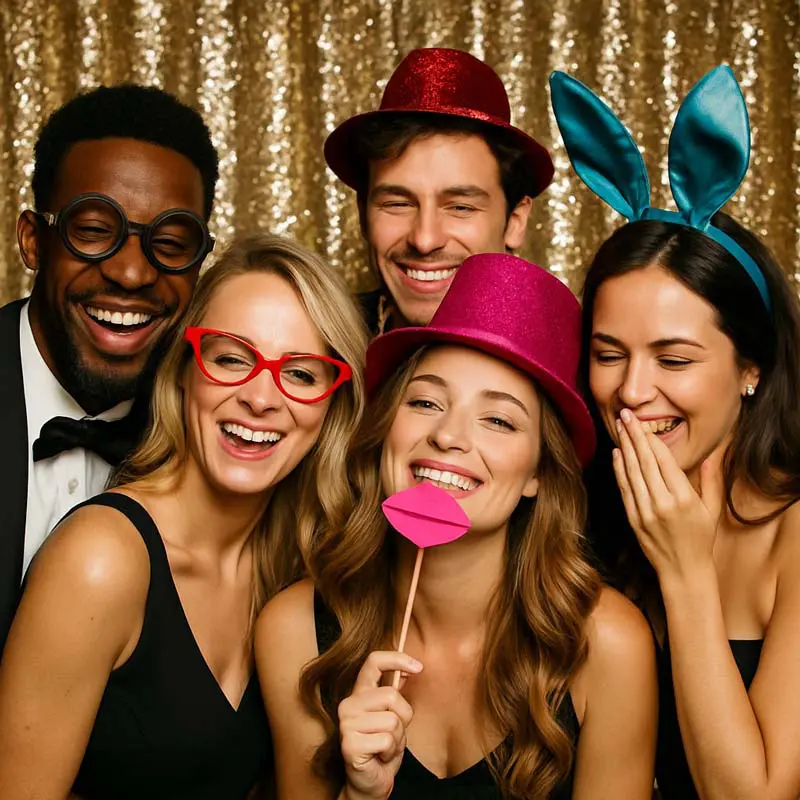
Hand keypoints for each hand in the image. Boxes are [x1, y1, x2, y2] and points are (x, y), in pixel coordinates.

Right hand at [339, 651, 421, 799]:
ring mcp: (347, 724)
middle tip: (393, 733)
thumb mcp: (393, 714)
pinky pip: (387, 740)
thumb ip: (396, 692)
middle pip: (391, 695)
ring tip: (386, 746)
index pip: (374, 662)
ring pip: (392, 720)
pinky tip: (381, 756)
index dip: (397, 659)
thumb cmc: (383, 746)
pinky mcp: (350, 744)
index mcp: (359, 693)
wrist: (371, 781)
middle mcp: (349, 704)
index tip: (418, 667)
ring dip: (397, 738)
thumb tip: (412, 667)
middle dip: (403, 717)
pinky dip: (391, 751)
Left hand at [613, 408, 723, 582]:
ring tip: (620, 428)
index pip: (664, 462)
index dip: (653, 440)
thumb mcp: (712, 510)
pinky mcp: (633, 519)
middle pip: (645, 463)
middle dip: (635, 436)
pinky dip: (619, 470)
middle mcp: (663, 504)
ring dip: (625, 448)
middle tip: (626, 415)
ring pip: (632, 473)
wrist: (683, 571)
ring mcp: (645, 512)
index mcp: (684, 499)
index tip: (645, 423)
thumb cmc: (701, 539)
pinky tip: (616, 454)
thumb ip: (712, 481)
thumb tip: (711, 456)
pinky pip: (624, 489)